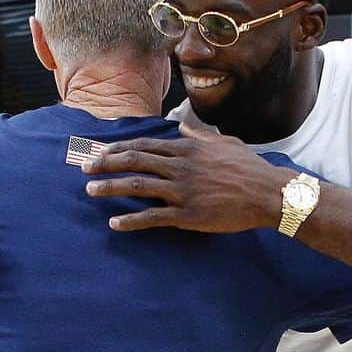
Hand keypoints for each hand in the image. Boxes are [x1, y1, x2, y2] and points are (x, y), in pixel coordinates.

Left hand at [82, 123, 284, 233]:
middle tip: (85, 168)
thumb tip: (184, 128)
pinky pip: (152, 217)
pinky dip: (131, 220)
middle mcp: (179, 166)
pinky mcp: (187, 214)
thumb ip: (200, 136)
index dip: (118, 148)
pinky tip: (115, 223)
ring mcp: (182, 191)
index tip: (100, 151)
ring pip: (137, 186)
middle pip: (133, 161)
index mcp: (186, 149)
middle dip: (105, 163)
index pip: (143, 145)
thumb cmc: (249, 168)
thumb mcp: (224, 143)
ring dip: (110, 187)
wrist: (266, 192)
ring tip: (91, 190)